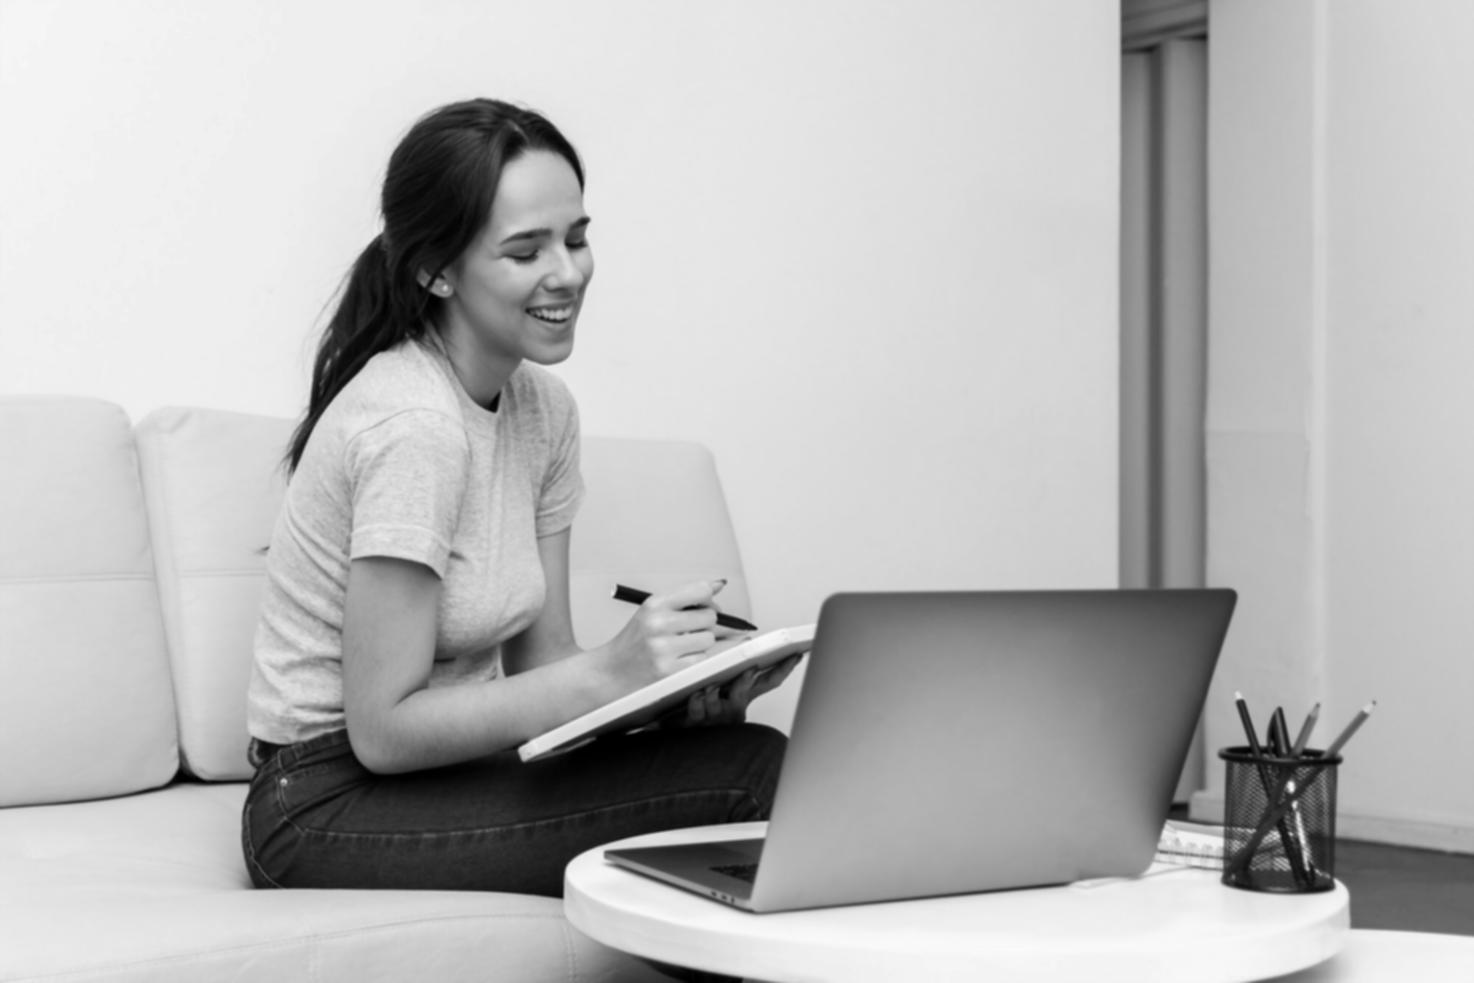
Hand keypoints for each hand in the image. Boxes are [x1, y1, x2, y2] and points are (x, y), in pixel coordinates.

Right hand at [602, 579, 728, 689]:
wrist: (610, 671)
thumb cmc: (635, 640)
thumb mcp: (652, 611)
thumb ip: (685, 598)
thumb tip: (719, 584)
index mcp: (655, 604)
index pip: (701, 591)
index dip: (709, 599)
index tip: (707, 605)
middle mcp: (659, 624)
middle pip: (710, 616)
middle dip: (707, 623)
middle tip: (693, 629)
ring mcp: (664, 649)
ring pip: (709, 639)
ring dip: (702, 644)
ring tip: (684, 646)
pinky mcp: (670, 671)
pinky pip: (702, 660)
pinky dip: (696, 660)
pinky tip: (680, 659)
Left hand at [676, 653, 802, 727]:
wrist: (679, 726)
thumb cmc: (701, 704)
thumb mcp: (723, 684)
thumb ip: (736, 667)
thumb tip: (747, 641)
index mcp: (744, 695)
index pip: (771, 680)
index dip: (785, 668)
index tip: (796, 654)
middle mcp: (734, 708)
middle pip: (747, 692)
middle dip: (747, 680)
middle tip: (750, 668)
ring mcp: (716, 718)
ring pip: (718, 704)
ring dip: (715, 694)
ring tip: (710, 685)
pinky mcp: (698, 724)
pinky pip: (698, 711)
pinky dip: (697, 702)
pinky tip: (695, 695)